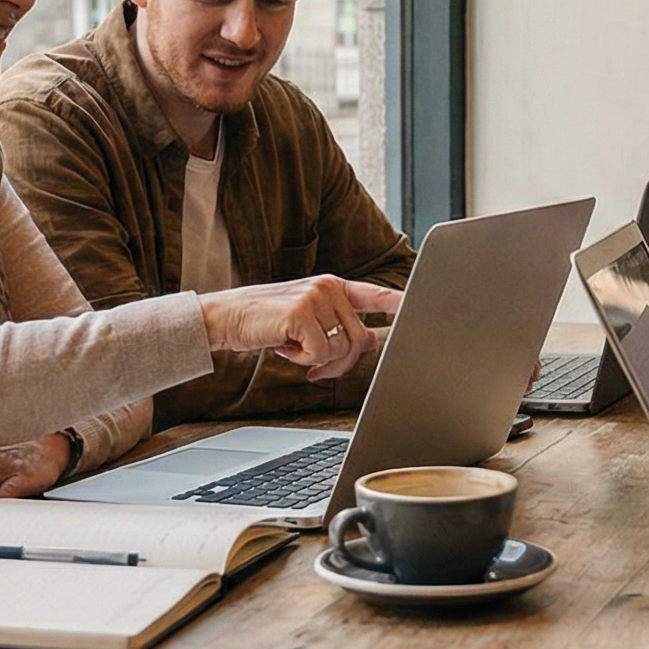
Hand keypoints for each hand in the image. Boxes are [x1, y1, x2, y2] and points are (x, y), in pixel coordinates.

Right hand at [197, 276, 402, 380]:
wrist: (225, 317)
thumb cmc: (266, 322)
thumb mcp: (306, 319)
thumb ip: (338, 325)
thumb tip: (369, 341)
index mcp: (334, 286)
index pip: (376, 295)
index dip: (401, 303)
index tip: (423, 307)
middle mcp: (329, 287)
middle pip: (359, 339)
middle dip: (338, 361)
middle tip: (311, 362)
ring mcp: (316, 297)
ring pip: (341, 349)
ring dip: (316, 359)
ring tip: (292, 346)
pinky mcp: (302, 312)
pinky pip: (320, 352)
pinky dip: (300, 359)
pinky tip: (283, 345)